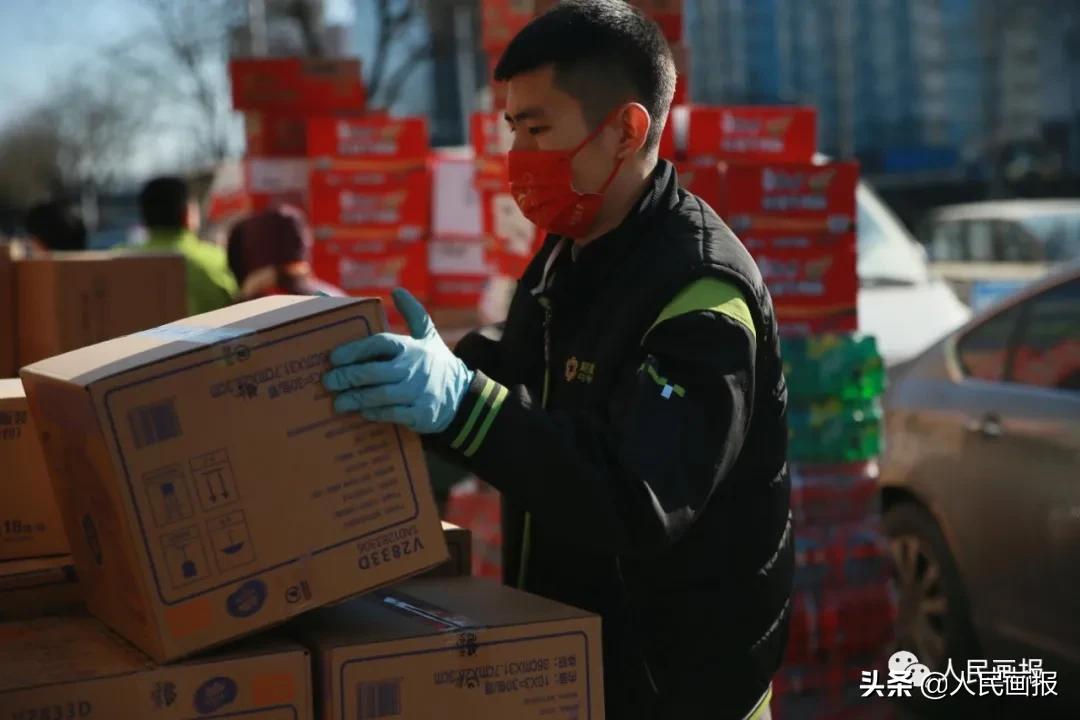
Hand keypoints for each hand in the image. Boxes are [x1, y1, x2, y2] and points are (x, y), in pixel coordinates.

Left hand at [322, 288, 473, 433]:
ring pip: (380, 395)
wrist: (462, 396)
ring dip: (356, 398)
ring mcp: (418, 392)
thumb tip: (398, 290)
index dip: (355, 349)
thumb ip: (413, 313)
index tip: (334, 357)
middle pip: (374, 371)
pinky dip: (376, 413)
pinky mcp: (422, 414)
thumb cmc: (436, 363)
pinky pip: (393, 414)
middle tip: (328, 381)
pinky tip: (362, 413)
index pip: (380, 343)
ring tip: (338, 403)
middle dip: (348, 377)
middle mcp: (414, 368)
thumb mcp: (429, 336)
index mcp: (411, 347)